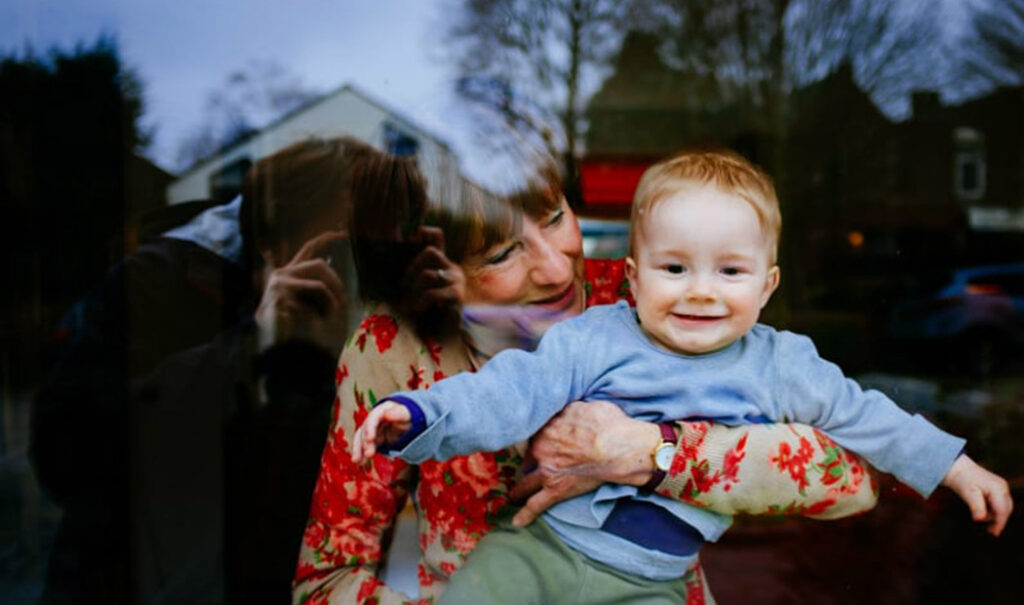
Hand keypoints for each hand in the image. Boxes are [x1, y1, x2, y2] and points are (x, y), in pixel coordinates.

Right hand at [255, 230, 348, 357]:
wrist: (279, 354)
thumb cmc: (299, 332)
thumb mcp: (313, 307)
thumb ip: (321, 290)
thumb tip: (337, 281)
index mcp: (289, 275)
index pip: (309, 248)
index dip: (326, 238)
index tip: (344, 233)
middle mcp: (280, 275)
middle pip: (318, 264)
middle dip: (336, 283)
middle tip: (344, 303)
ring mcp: (277, 285)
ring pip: (319, 284)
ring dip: (331, 302)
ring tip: (331, 317)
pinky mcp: (279, 296)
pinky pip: (312, 298)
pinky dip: (319, 312)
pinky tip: (314, 323)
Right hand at [351, 402, 411, 462]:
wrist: (409, 425)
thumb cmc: (408, 418)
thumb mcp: (407, 415)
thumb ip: (398, 414)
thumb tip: (386, 414)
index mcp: (382, 410)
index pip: (373, 417)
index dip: (370, 428)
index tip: (370, 438)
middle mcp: (374, 419)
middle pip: (365, 429)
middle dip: (365, 443)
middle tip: (369, 454)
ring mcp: (371, 429)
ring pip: (361, 438)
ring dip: (359, 449)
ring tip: (358, 461)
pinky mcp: (372, 439)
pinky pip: (364, 446)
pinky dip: (360, 453)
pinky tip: (359, 461)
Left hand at [397, 226, 464, 316]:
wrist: (449, 337)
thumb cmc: (431, 313)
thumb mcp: (420, 289)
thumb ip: (413, 275)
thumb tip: (394, 264)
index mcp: (443, 264)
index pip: (437, 236)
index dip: (424, 233)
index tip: (411, 241)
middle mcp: (453, 269)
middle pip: (430, 252)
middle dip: (411, 269)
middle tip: (404, 288)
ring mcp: (457, 281)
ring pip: (428, 274)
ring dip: (414, 290)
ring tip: (410, 305)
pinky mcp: (457, 296)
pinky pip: (432, 293)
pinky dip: (419, 303)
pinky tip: (417, 310)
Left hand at [509, 400, 660, 526]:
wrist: (616, 446)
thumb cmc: (607, 424)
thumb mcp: (584, 407)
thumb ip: (569, 411)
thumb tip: (567, 412)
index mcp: (547, 428)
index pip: (534, 434)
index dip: (536, 439)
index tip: (536, 443)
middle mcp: (541, 449)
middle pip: (527, 457)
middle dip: (527, 462)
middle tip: (528, 467)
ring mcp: (546, 471)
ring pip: (525, 481)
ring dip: (519, 488)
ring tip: (514, 494)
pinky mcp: (556, 490)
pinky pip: (535, 504)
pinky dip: (525, 514)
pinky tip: (517, 522)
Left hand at [941, 454, 1013, 535]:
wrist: (958, 468)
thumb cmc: (962, 480)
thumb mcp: (967, 494)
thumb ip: (975, 506)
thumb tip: (979, 519)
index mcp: (998, 488)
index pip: (1002, 510)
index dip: (999, 523)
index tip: (994, 533)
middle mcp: (1003, 487)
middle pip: (1006, 510)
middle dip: (998, 521)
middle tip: (989, 531)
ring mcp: (1002, 487)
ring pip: (1004, 508)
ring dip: (995, 516)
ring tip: (982, 518)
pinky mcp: (999, 489)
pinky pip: (1000, 504)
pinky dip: (994, 511)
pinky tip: (985, 514)